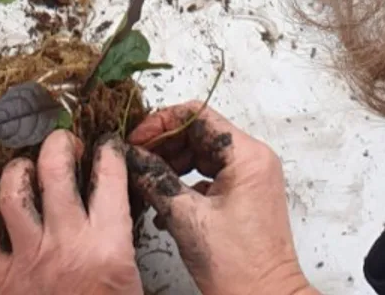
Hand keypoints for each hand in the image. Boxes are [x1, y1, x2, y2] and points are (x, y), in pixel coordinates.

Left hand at [0, 132, 142, 294]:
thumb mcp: (132, 283)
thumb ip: (122, 241)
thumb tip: (118, 207)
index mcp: (108, 245)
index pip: (109, 175)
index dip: (109, 151)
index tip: (106, 148)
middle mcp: (66, 243)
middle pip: (55, 167)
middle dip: (60, 143)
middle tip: (66, 145)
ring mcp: (30, 261)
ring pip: (12, 192)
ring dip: (18, 171)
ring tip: (27, 169)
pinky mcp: (2, 283)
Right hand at [124, 105, 314, 294]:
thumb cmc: (237, 267)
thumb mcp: (187, 219)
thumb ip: (156, 180)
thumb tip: (131, 156)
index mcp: (247, 156)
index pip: (198, 116)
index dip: (161, 124)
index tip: (135, 139)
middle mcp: (254, 160)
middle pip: (200, 134)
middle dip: (164, 146)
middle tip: (135, 160)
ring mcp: (251, 179)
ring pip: (203, 156)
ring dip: (172, 167)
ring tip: (145, 182)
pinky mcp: (246, 198)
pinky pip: (210, 177)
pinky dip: (185, 185)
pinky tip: (163, 204)